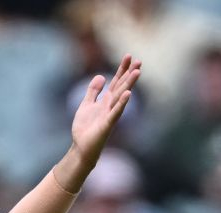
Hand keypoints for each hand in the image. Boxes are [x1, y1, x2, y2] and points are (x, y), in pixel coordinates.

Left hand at [69, 55, 141, 170]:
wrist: (81, 148)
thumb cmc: (85, 129)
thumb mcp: (86, 105)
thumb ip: (93, 91)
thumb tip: (101, 76)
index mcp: (106, 101)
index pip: (116, 82)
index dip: (122, 69)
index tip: (128, 56)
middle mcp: (111, 106)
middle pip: (122, 86)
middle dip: (129, 74)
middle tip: (139, 60)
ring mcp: (110, 115)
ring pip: (121, 97)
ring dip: (129, 84)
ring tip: (137, 72)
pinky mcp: (107, 125)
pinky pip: (116, 112)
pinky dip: (122, 103)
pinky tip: (128, 94)